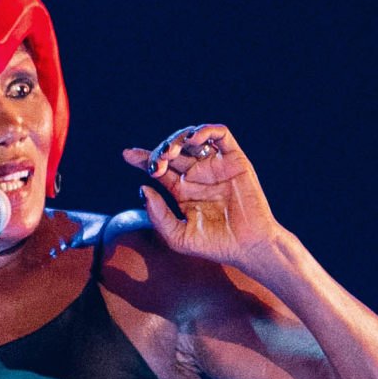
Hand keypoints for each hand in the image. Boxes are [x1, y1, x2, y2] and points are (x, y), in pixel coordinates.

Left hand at [123, 126, 289, 275]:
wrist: (249, 248)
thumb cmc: (216, 246)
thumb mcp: (178, 237)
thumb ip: (158, 215)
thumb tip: (143, 188)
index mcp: (182, 190)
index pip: (159, 168)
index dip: (143, 158)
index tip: (127, 155)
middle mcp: (197, 175)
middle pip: (172, 150)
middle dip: (160, 152)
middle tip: (156, 164)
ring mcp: (216, 166)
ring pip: (192, 138)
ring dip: (177, 139)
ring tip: (170, 153)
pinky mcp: (235, 160)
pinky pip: (220, 135)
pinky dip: (206, 130)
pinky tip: (194, 140)